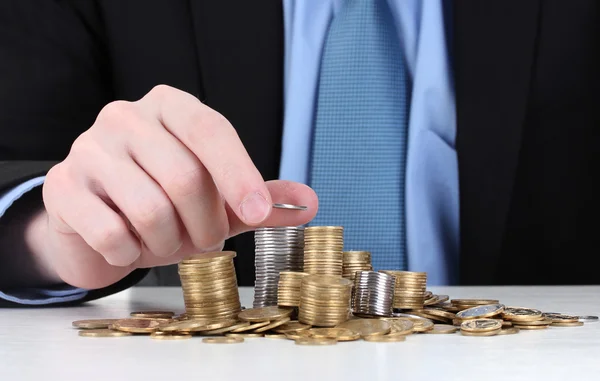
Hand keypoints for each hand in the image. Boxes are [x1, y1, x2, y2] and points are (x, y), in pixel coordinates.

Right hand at [34, 85, 317, 289]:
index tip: (258, 213)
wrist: (95, 221)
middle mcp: (125, 116)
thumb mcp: (217, 198)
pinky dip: (131, 253)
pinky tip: (129, 246)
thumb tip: (309, 203)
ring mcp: (88, 148)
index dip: (239, 174)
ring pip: (149, 209)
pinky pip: (111, 233)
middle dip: (205, 225)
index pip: (211, 130)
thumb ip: (260, 198)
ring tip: (166, 243)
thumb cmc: (162, 202)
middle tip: (206, 241)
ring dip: (168, 243)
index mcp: (169, 106)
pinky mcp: (62, 187)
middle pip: (184, 177)